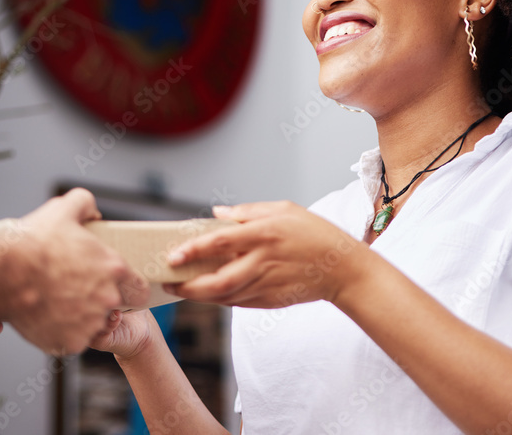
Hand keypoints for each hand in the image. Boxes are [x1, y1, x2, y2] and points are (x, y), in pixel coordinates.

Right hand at [6, 189, 149, 355]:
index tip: (114, 285)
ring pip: (93, 325)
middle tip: (79, 291)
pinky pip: (72, 339)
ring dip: (82, 317)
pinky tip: (48, 315)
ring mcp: (88, 324)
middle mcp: (107, 299)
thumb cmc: (32, 243)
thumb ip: (86, 204)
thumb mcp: (63, 209)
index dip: (129, 287)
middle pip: (117, 307)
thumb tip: (93, 213)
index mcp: (114, 268)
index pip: (140, 289)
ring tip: (59, 302)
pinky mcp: (69, 343)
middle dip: (103, 301)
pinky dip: (62, 331)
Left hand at [165, 201, 368, 307]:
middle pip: (217, 281)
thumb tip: (216, 213)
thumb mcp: (283, 209)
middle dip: (188, 286)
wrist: (343, 269)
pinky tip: (207, 294)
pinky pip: (238, 303)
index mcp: (264, 233)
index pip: (219, 242)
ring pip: (224, 297)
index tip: (173, 256)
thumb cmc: (314, 233)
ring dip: (199, 296)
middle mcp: (262, 261)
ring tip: (181, 289)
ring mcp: (267, 284)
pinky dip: (219, 300)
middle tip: (169, 282)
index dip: (193, 250)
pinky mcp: (271, 300)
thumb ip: (247, 211)